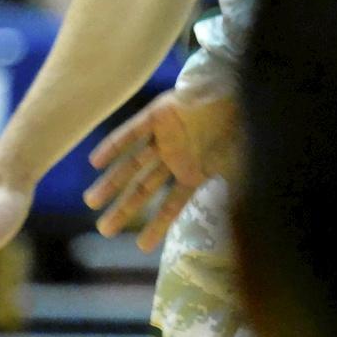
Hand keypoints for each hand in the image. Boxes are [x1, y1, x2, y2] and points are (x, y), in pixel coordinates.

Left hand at [85, 81, 238, 252]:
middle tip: (104, 230)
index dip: (157, 225)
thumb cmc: (245, 128)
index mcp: (193, 172)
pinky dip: (114, 146)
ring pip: (132, 164)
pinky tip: (95, 162)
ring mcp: (165, 137)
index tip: (142, 247)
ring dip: (112, 182)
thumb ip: (232, 196)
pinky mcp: (157, 114)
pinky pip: (132, 132)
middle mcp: (174, 157)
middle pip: (144, 187)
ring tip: (91, 202)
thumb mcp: (238, 169)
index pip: (172, 205)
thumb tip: (239, 230)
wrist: (244, 90)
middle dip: (124, 209)